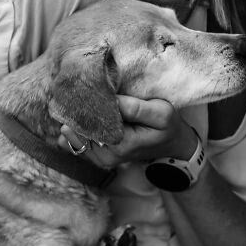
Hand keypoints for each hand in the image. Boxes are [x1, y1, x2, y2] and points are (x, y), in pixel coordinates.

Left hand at [59, 95, 197, 167]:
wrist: (172, 144)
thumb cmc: (167, 126)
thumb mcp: (161, 113)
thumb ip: (135, 108)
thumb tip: (109, 99)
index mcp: (120, 144)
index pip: (90, 121)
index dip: (83, 103)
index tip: (81, 86)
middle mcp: (106, 156)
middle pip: (77, 130)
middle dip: (75, 110)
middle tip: (75, 89)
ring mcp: (100, 159)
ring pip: (73, 136)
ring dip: (74, 118)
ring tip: (77, 99)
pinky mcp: (97, 157)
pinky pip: (75, 142)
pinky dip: (75, 126)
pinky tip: (81, 112)